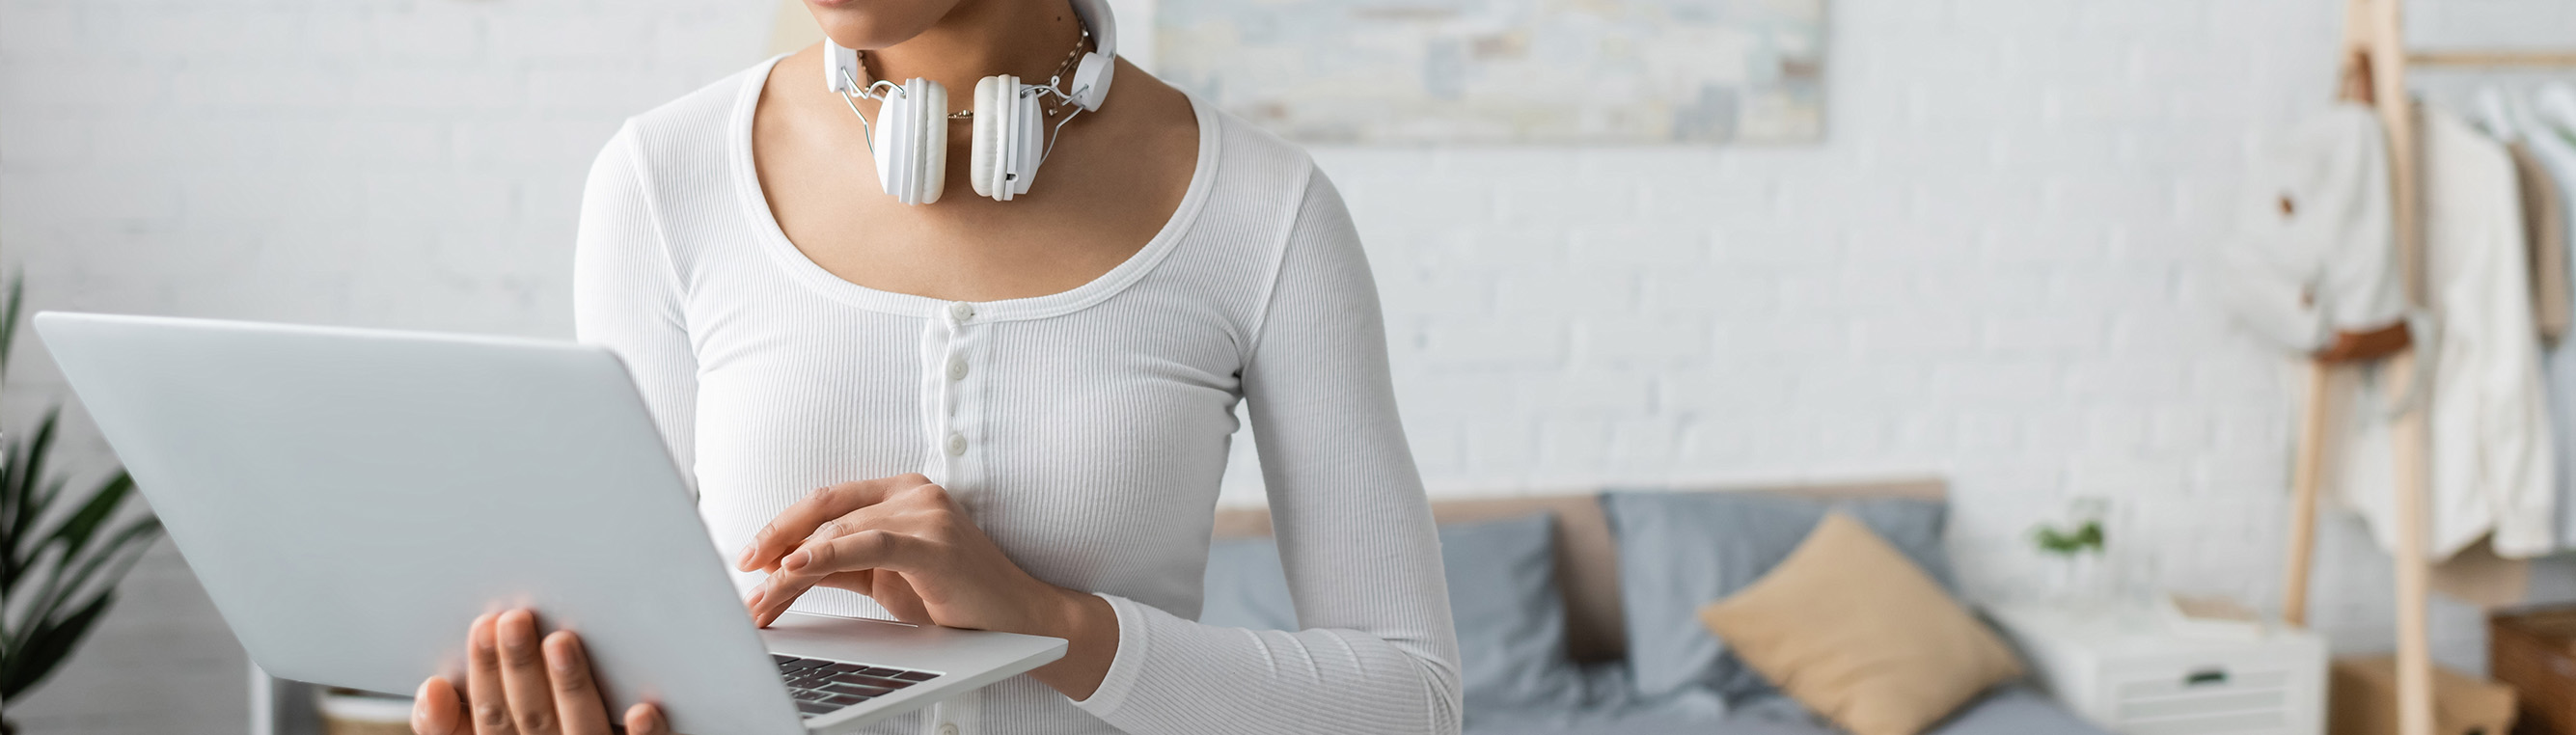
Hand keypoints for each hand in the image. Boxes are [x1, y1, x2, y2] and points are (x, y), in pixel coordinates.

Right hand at [411, 609, 666, 734]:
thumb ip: (453, 725)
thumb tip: (433, 690)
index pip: (490, 717)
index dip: (485, 672)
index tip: (484, 626)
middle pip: (532, 718)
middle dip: (520, 668)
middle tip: (514, 621)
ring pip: (581, 728)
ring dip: (570, 687)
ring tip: (562, 642)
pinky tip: (641, 709)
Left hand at [735, 474, 1117, 697]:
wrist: (1020, 621)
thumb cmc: (956, 598)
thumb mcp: (888, 577)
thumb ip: (844, 563)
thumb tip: (784, 570)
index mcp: (902, 492)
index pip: (829, 500)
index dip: (784, 524)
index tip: (751, 555)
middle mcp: (914, 493)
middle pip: (826, 510)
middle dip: (777, 541)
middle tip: (744, 570)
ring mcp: (926, 515)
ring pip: (839, 530)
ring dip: (792, 566)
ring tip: (762, 594)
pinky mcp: (934, 544)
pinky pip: (869, 544)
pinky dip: (827, 553)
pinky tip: (796, 567)